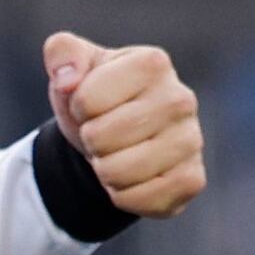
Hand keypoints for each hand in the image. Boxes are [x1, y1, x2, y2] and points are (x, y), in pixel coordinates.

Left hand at [44, 31, 205, 218]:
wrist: (123, 138)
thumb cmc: (99, 96)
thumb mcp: (74, 66)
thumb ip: (62, 54)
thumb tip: (67, 80)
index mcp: (153, 63)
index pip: (86, 99)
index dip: (78, 108)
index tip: (93, 105)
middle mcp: (181, 99)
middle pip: (100, 137)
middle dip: (91, 141)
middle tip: (105, 134)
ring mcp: (192, 141)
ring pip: (119, 172)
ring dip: (106, 170)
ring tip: (118, 155)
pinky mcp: (193, 180)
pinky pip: (140, 200)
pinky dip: (124, 196)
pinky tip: (134, 178)